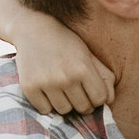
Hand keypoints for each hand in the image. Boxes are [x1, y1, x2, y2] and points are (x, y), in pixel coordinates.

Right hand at [0, 0, 115, 114]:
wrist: (33, 28)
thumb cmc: (65, 42)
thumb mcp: (88, 54)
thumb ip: (104, 76)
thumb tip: (109, 100)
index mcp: (83, 68)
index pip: (100, 99)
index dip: (97, 97)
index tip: (90, 90)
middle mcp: (66, 77)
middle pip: (83, 108)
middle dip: (82, 102)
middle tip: (76, 91)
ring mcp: (46, 83)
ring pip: (64, 111)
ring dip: (65, 103)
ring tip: (61, 89)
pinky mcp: (30, 87)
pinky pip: (44, 110)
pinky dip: (47, 104)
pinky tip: (47, 90)